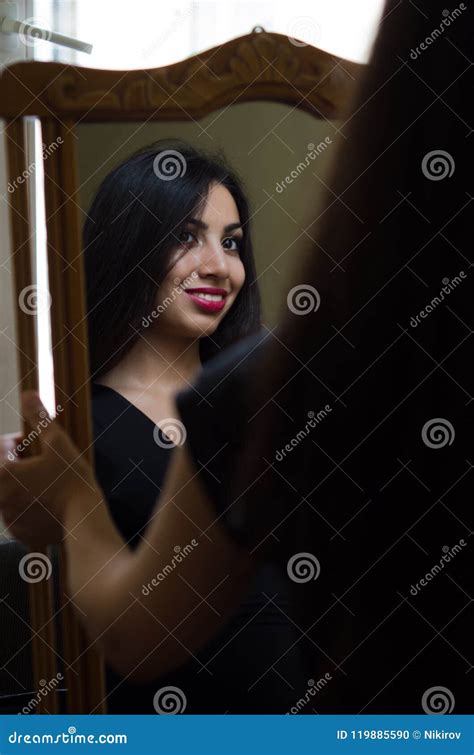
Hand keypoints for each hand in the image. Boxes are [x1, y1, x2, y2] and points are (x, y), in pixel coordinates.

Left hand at [0, 391, 100, 546]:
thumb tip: (28, 394)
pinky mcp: (19, 534)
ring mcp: (8, 518)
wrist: (84, 522)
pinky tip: (49, 504)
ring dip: (23, 487)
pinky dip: (29, 508)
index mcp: (3, 473)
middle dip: (19, 466)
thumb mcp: (57, 443)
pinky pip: (18, 516)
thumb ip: (39, 418)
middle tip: (43, 464)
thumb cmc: (71, 480)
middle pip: (4, 474)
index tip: (33, 444)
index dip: (17, 443)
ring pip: (10, 495)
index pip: (2, 449)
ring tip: (49, 485)